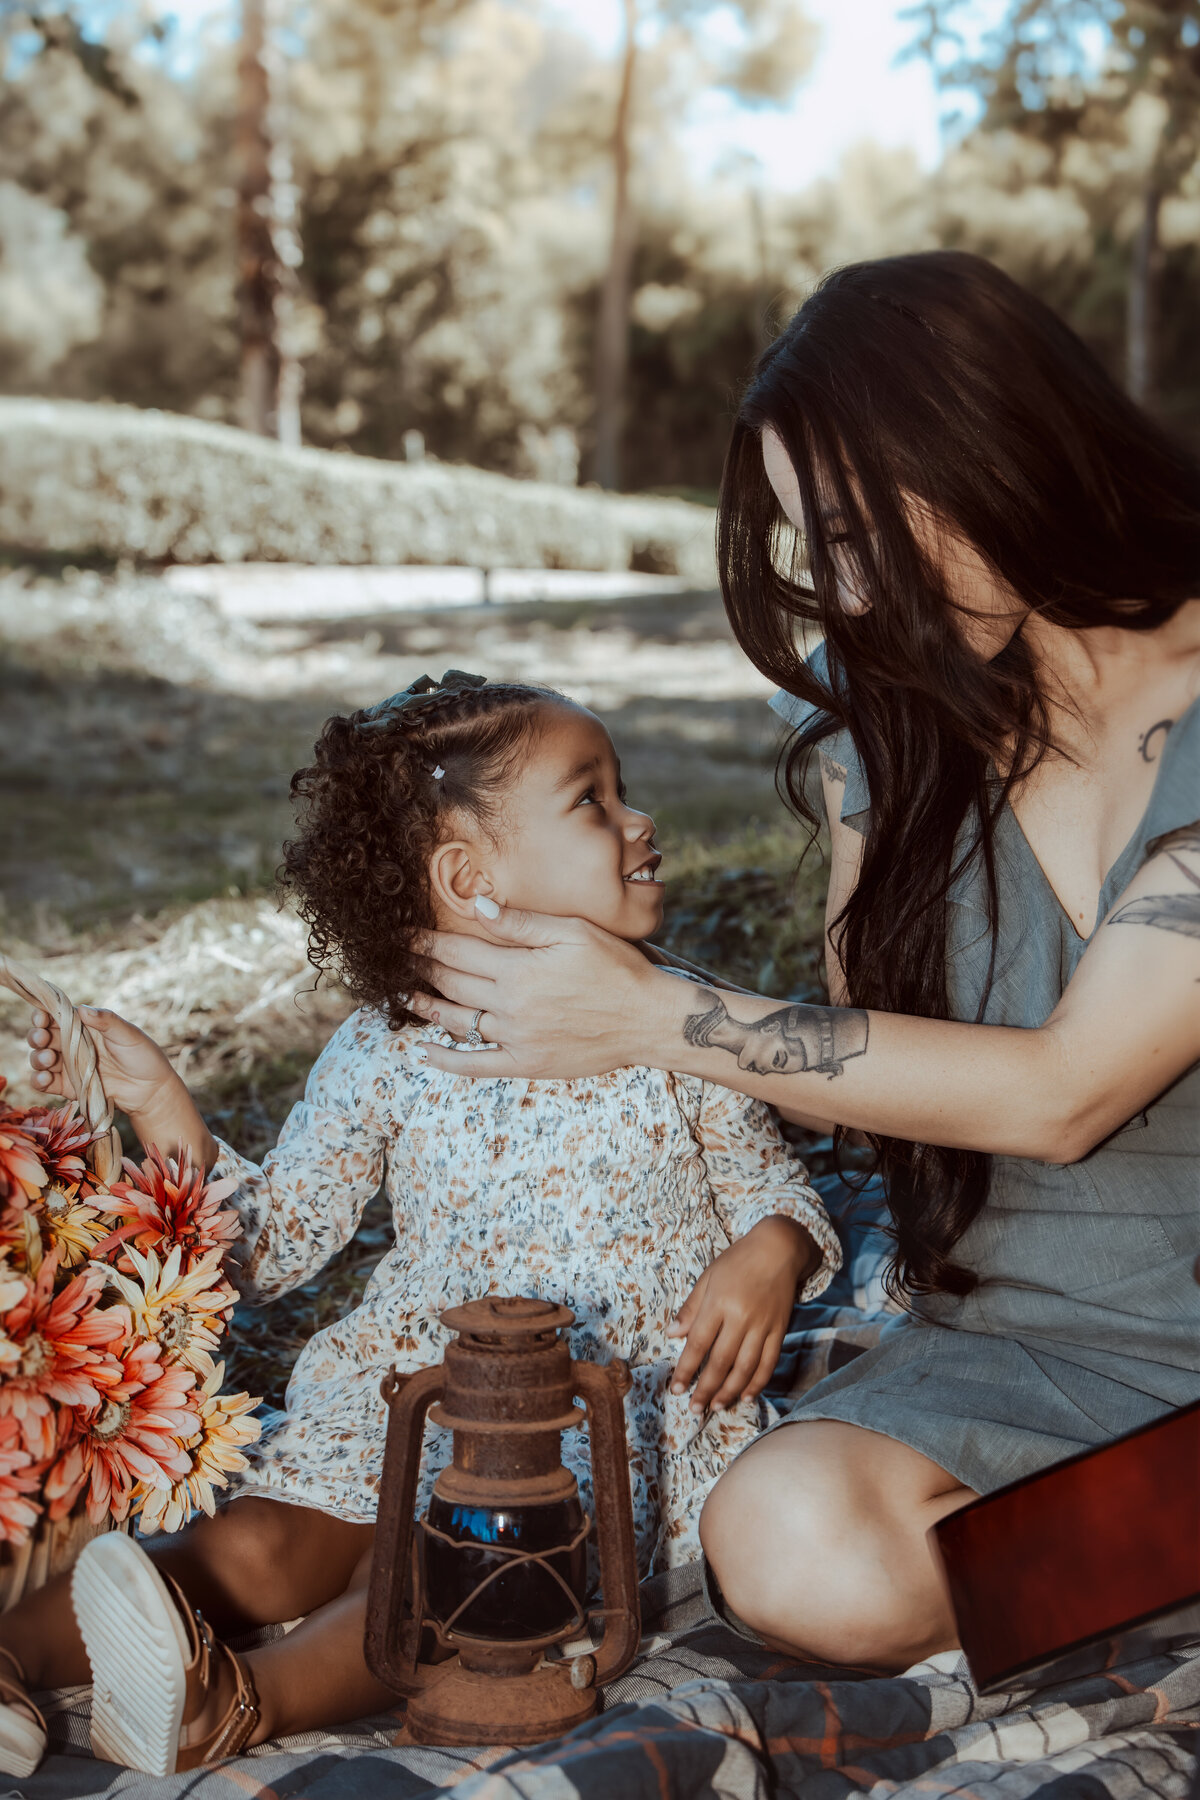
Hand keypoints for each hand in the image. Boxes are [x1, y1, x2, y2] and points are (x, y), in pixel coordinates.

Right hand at [27, 1006, 213, 1164]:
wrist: (151, 1090)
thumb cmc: (142, 1055)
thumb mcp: (127, 1034)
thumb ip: (105, 1021)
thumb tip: (82, 1008)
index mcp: (84, 1026)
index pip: (56, 1016)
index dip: (43, 1014)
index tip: (41, 1017)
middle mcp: (72, 1044)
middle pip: (42, 1037)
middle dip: (36, 1036)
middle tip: (43, 1038)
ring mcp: (68, 1066)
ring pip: (39, 1059)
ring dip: (37, 1057)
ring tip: (50, 1058)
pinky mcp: (68, 1087)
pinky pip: (44, 1083)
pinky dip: (38, 1080)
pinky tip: (45, 1078)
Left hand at [414, 900, 676, 1079]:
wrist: (648, 1019)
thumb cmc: (617, 968)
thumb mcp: (573, 932)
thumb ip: (521, 923)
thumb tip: (478, 906)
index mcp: (519, 968)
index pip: (459, 951)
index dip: (427, 941)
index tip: (405, 934)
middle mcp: (511, 1005)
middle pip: (453, 983)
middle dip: (422, 968)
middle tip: (401, 959)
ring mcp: (516, 1038)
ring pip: (457, 1022)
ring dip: (427, 1007)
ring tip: (405, 995)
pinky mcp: (527, 1063)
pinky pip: (476, 1065)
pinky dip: (446, 1060)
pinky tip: (423, 1052)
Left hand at [666, 1216, 814, 1413]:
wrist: (778, 1249)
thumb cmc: (737, 1261)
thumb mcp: (708, 1278)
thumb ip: (691, 1308)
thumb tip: (672, 1335)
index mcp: (718, 1303)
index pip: (698, 1344)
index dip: (686, 1370)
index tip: (676, 1389)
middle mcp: (741, 1317)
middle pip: (721, 1362)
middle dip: (705, 1388)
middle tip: (694, 1408)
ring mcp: (763, 1326)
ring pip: (745, 1368)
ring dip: (729, 1391)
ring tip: (716, 1406)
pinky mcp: (780, 1330)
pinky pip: (768, 1362)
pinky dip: (757, 1382)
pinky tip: (745, 1396)